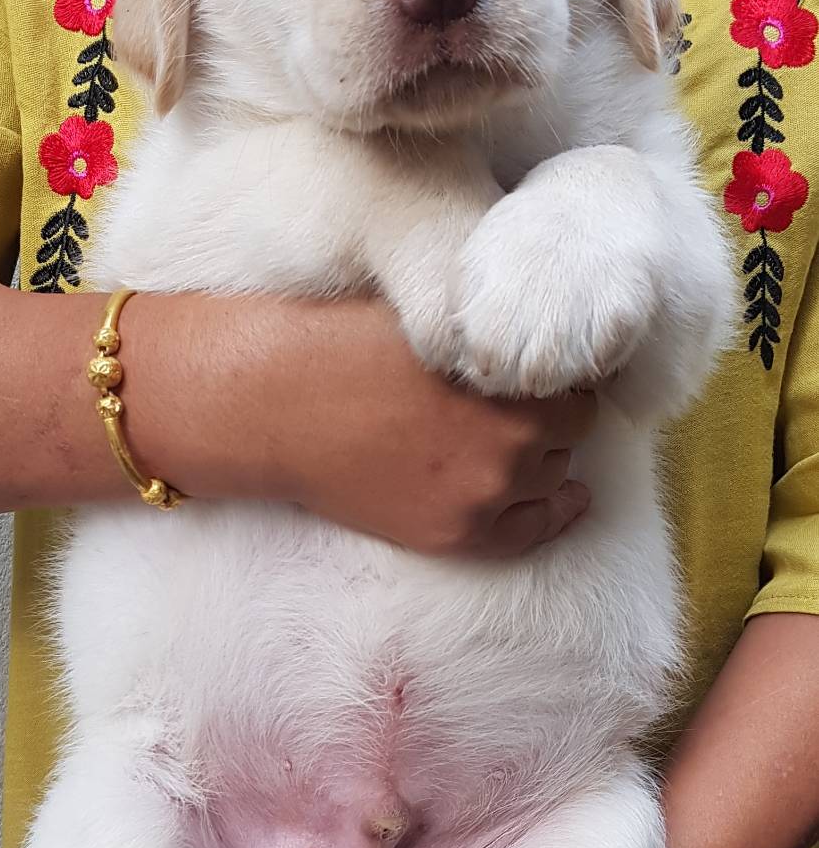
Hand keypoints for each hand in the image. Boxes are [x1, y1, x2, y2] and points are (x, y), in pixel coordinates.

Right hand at [168, 293, 594, 556]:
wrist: (273, 405)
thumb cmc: (341, 343)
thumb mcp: (433, 315)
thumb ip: (488, 332)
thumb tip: (535, 334)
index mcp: (507, 379)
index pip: (575, 381)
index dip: (556, 373)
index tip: (539, 369)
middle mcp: (510, 441)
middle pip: (568, 430)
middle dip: (551, 414)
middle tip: (520, 403)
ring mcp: (482, 494)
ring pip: (551, 477)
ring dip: (542, 457)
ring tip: (513, 438)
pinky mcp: (451, 532)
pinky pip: (529, 532)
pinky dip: (553, 513)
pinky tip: (569, 500)